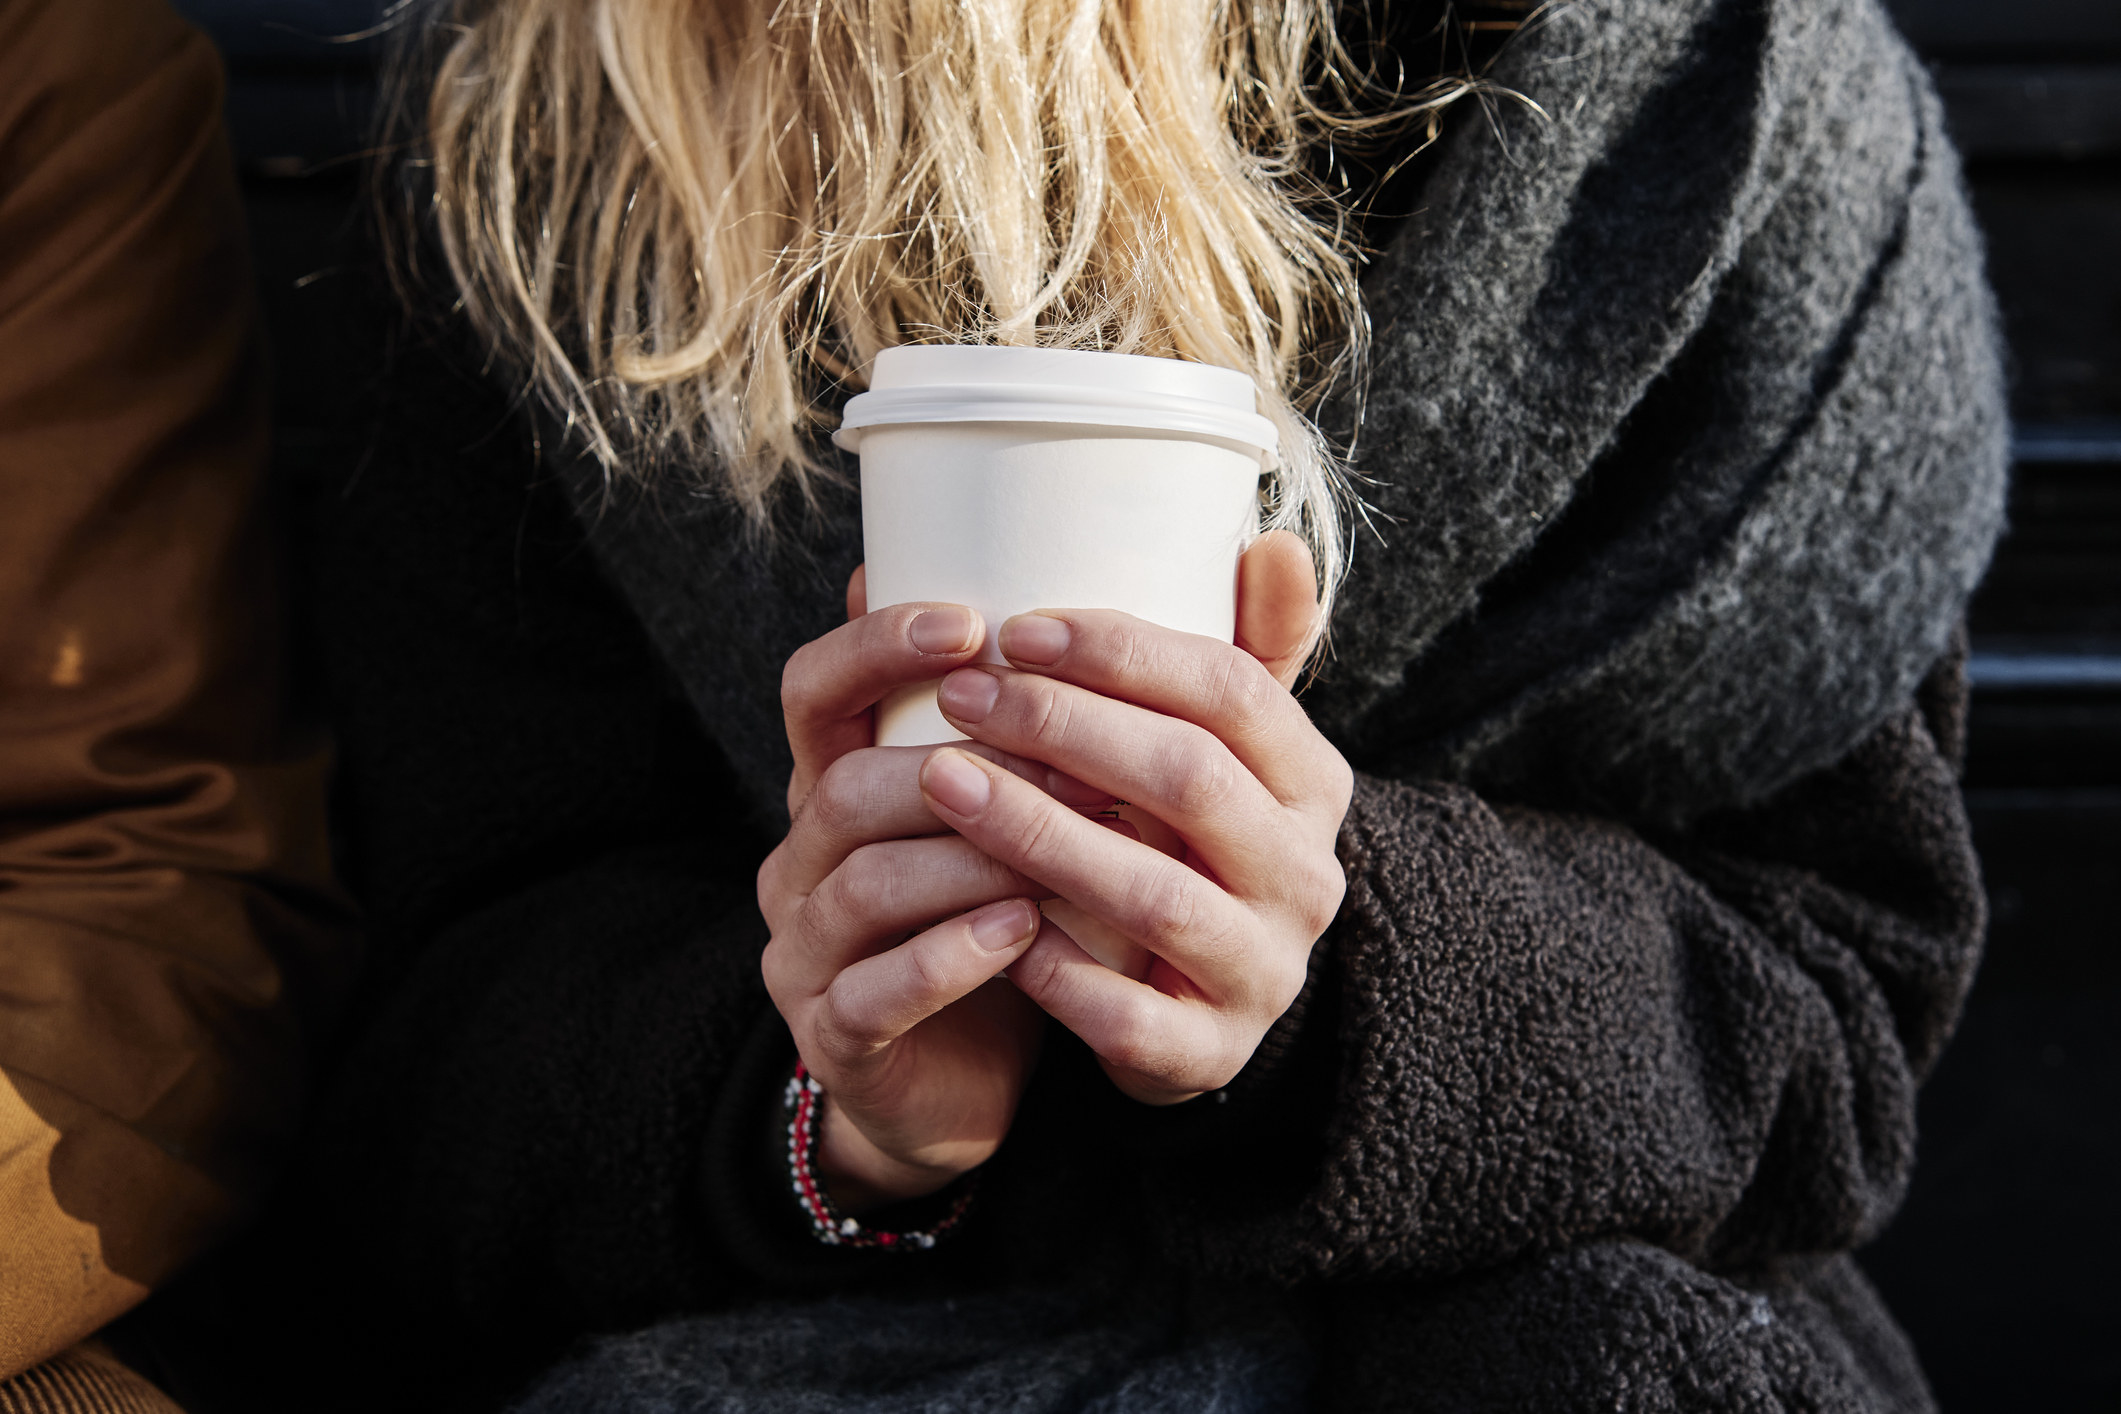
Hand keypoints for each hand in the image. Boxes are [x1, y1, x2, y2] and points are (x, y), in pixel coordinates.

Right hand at [759, 584, 1105, 1210]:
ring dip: (971, 860)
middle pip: (845, 785)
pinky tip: (1024, 934)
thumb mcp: (1017, 811)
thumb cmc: (1005, 915)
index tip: (972, 623)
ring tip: (1064, 851)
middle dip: (962, 766)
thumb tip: (1101, 574)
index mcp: (836, 782)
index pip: (816, 689)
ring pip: (864, 883)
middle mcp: (803, 858)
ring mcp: (807, 949)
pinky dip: (951, 959)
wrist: (965, 1079)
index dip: (875, 647)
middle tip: (1074, 762)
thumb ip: (1041, 713)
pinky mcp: (833, 1034)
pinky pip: (874, 992)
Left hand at [920, 531, 1353, 1104]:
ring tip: (944, 782)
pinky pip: (1129, 1015)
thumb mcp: (1225, 751)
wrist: (1209, 1005)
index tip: (1020, 626)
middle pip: (1189, 780)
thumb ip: (1237, 649)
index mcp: (1312, 783)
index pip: (1233, 692)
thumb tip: (1270, 537)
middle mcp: (1305, 875)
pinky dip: (1056, 970)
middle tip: (964, 694)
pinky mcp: (1211, 1053)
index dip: (1124, 653)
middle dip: (1066, 728)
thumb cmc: (1192, 846)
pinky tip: (986, 920)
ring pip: (1153, 895)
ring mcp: (1264, 970)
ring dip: (1039, 832)